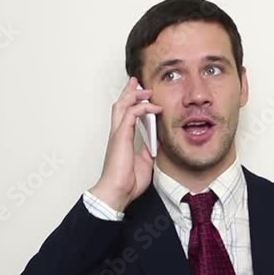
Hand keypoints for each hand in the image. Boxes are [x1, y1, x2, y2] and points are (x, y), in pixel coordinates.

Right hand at [89, 76, 161, 211]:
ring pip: (122, 105)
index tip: (140, 95)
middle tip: (137, 82)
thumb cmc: (127, 182)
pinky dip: (143, 107)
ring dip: (135, 95)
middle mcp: (117, 133)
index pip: (125, 115)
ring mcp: (118, 134)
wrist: (117, 192)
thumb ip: (148, 150)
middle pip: (120, 105)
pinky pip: (131, 114)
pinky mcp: (121, 136)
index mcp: (122, 139)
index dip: (131, 103)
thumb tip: (156, 142)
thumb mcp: (144, 162)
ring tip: (145, 89)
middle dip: (129, 92)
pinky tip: (153, 107)